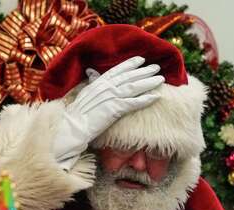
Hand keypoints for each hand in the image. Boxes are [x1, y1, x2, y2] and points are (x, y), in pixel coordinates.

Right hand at [52, 56, 163, 170]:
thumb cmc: (77, 113)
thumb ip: (92, 84)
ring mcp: (111, 97)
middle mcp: (106, 87)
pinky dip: (145, 99)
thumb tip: (92, 73)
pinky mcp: (114, 109)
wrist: (72, 126)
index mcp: (98, 82)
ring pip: (134, 87)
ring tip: (160, 79)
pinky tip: (155, 96)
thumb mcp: (85, 94)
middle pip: (129, 76)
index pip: (117, 70)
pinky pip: (133, 103)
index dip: (130, 64)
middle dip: (144, 71)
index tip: (141, 59)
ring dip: (148, 82)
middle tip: (157, 67)